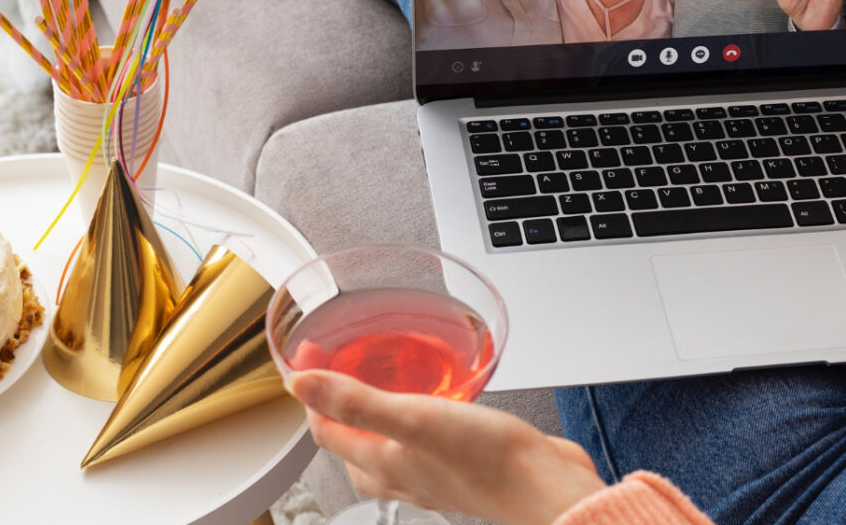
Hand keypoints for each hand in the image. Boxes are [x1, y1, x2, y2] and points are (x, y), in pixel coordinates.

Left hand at [289, 370, 606, 524]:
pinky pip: (425, 441)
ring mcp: (431, 471)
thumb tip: (301, 384)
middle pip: (352, 441)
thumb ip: (356, 401)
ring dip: (379, 413)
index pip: (326, 431)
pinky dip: (419, 420)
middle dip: (340, 406)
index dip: (311, 395)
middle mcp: (401, 473)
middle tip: (340, 368)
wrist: (544, 485)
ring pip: (389, 443)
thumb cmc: (485, 461)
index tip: (308, 361)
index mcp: (380, 464)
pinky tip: (439, 402)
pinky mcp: (461, 463)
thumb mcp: (413, 418)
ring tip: (384, 380)